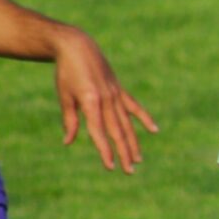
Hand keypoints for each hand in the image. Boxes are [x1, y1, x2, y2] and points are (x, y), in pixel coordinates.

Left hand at [52, 25, 157, 172]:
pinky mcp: (119, 90)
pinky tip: (154, 130)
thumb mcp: (65, 96)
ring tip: (138, 160)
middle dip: (123, 153)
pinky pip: (134, 107)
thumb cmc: (66, 73)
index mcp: (90, 102)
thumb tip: (68, 142)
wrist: (78, 47)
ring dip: (133, 142)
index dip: (105, 150)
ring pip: (127, 123)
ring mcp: (116, 94)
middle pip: (117, 131)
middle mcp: (106, 100)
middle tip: (129, 171)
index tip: (110, 166)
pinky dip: (144, 118)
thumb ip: (70, 120)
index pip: (99, 132)